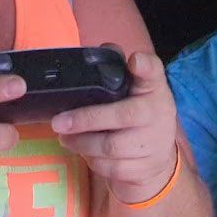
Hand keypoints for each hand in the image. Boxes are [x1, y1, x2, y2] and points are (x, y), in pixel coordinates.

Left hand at [51, 48, 180, 202]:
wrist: (158, 156)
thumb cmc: (139, 114)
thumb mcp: (135, 88)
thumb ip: (119, 68)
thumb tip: (105, 47)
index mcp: (154, 89)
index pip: (154, 72)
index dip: (145, 66)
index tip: (135, 61)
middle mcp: (158, 114)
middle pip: (122, 116)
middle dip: (86, 120)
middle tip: (58, 122)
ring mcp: (153, 144)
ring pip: (110, 147)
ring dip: (81, 143)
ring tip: (65, 137)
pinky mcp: (142, 169)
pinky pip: (110, 167)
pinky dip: (91, 160)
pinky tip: (83, 151)